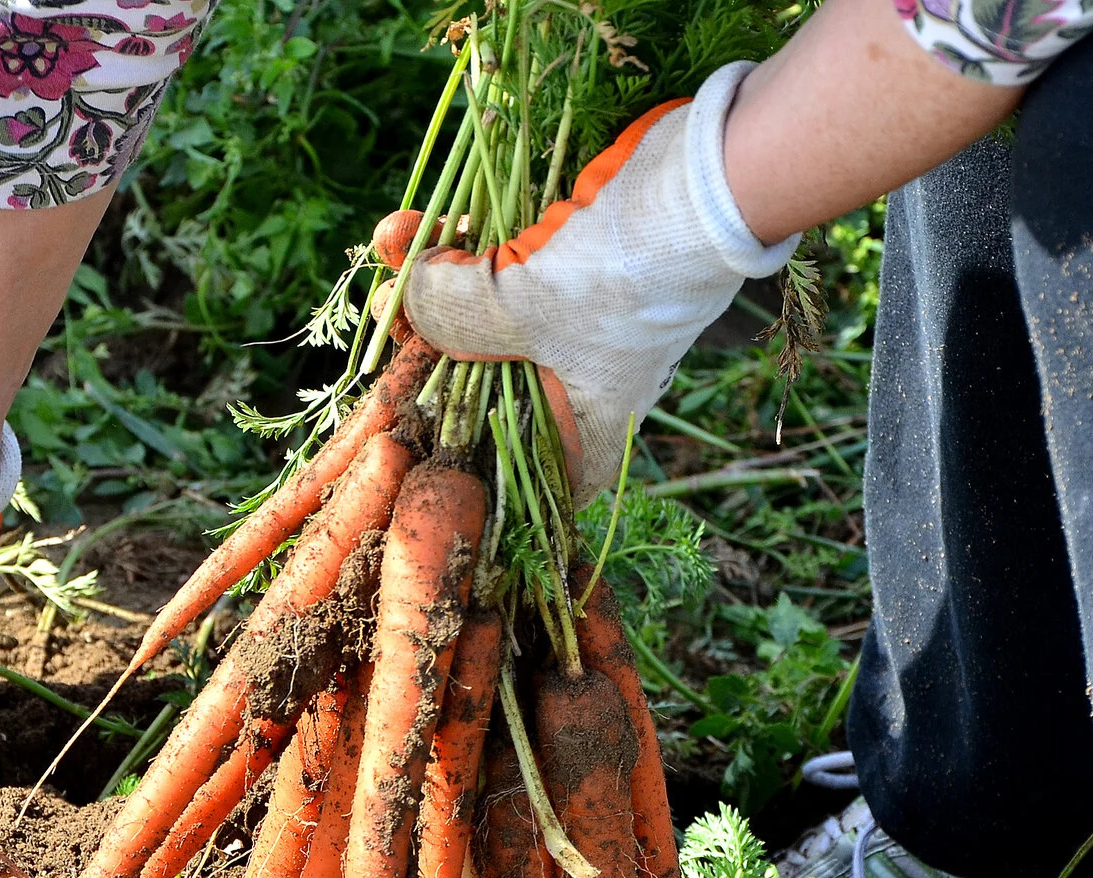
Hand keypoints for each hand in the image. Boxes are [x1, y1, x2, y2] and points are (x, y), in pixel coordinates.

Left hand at [384, 62, 798, 502]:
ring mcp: (574, 318)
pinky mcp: (570, 258)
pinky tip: (411, 222)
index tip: (426, 459)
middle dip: (426, 348)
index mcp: (586, 421)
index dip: (484, 480)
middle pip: (486, 386)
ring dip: (430, 281)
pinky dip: (456, 243)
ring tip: (393, 244)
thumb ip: (451, 314)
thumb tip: (403, 304)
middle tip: (385, 319)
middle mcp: (580, 378)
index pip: (536, 483)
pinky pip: (498, 263)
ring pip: (483, 316)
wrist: (707, 180)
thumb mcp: (524, 305)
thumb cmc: (626, 274)